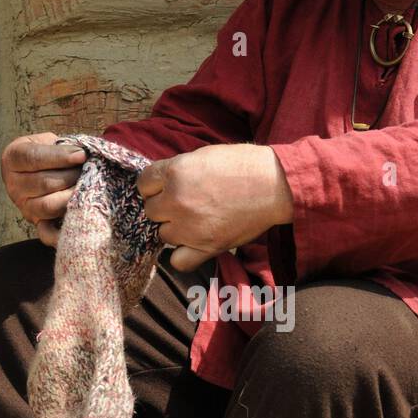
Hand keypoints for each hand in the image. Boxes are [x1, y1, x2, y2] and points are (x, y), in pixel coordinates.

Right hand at [0, 132, 86, 247]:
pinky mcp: (37, 223)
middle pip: (44, 183)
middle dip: (71, 176)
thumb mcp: (50, 140)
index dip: (60, 157)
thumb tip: (82, 156)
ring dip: (72, 196)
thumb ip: (62, 146)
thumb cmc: (50, 151)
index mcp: (13, 158)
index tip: (82, 155)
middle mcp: (13, 185)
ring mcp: (24, 206)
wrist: (44, 168)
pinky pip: (46, 233)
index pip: (33, 158)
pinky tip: (74, 223)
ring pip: (49, 205)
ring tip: (85, 186)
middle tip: (87, 170)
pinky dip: (59, 233)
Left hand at [137, 144, 292, 271]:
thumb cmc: (243, 165)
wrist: (274, 185)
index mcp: (175, 172)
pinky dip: (182, 254)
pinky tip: (192, 243)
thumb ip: (177, 170)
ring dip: (175, 229)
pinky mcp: (206, 247)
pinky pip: (178, 261)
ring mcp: (189, 227)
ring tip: (196, 220)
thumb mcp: (203, 155)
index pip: (143, 183)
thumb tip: (162, 183)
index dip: (155, 185)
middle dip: (165, 206)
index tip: (166, 187)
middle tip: (187, 202)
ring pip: (163, 234)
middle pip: (151, 210)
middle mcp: (176, 201)